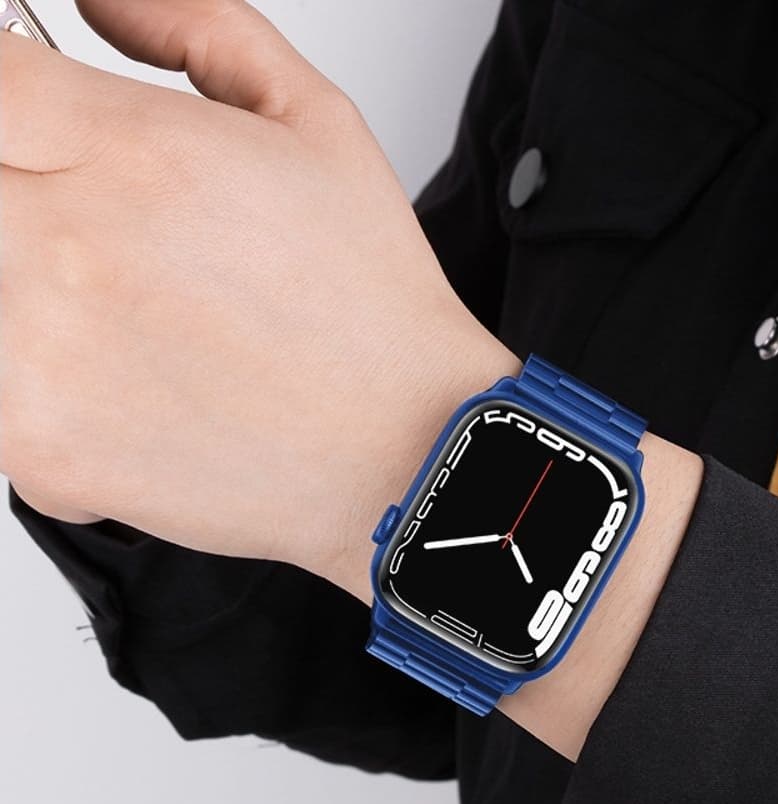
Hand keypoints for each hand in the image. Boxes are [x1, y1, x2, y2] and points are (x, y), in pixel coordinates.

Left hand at [0, 0, 517, 597]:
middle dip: (26, 186)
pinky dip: (39, 379)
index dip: (11, 91)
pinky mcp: (37, 446)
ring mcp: (37, 357)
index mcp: (134, 156)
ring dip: (25, 286)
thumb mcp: (318, 124)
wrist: (402, 449)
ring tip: (122, 313)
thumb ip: (196, 29)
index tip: (41, 121)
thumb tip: (105, 6)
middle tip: (98, 226)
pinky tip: (127, 382)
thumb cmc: (372, 312)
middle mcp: (67, 250)